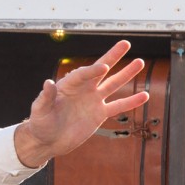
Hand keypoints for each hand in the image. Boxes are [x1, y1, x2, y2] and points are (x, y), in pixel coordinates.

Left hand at [13, 41, 148, 167]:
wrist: (48, 141)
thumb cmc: (40, 124)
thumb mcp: (39, 110)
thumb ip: (45, 97)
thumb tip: (48, 82)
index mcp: (68, 85)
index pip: (83, 74)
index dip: (93, 70)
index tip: (103, 67)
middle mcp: (83, 89)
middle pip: (100, 70)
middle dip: (112, 57)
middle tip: (125, 44)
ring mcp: (93, 100)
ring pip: (113, 84)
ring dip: (126, 74)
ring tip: (139, 62)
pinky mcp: (99, 114)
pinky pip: (118, 106)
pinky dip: (131, 102)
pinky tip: (144, 96)